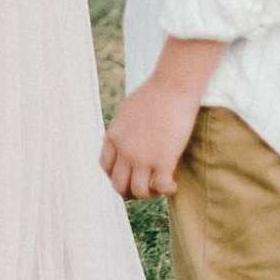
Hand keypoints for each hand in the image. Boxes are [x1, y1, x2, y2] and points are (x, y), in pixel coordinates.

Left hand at [101, 74, 202, 200]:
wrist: (172, 86)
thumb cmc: (154, 93)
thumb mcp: (126, 110)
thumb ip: (121, 128)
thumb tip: (121, 138)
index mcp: (114, 136)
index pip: (106, 167)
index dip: (117, 176)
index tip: (130, 175)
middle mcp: (125, 150)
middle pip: (119, 185)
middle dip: (131, 191)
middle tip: (146, 186)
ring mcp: (143, 157)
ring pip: (138, 192)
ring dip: (149, 194)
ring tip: (160, 186)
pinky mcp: (163, 160)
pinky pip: (161, 188)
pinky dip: (167, 191)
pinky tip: (173, 184)